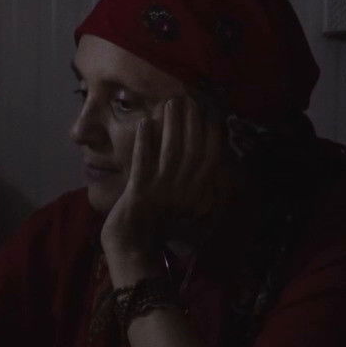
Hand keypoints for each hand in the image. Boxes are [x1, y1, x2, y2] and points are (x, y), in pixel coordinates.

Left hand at [101, 96, 226, 270]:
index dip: (211, 134)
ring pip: (170, 152)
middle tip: (187, 98)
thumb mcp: (186, 207)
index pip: (210, 159)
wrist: (134, 248)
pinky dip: (144, 143)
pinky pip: (143, 163)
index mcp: (197, 195)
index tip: (209, 112)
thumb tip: (211, 161)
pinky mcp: (138, 194)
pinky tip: (145, 123)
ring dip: (171, 125)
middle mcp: (183, 192)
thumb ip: (199, 188)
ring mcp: (161, 192)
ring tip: (169, 103)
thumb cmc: (158, 226)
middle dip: (191, 122)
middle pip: (191, 150)